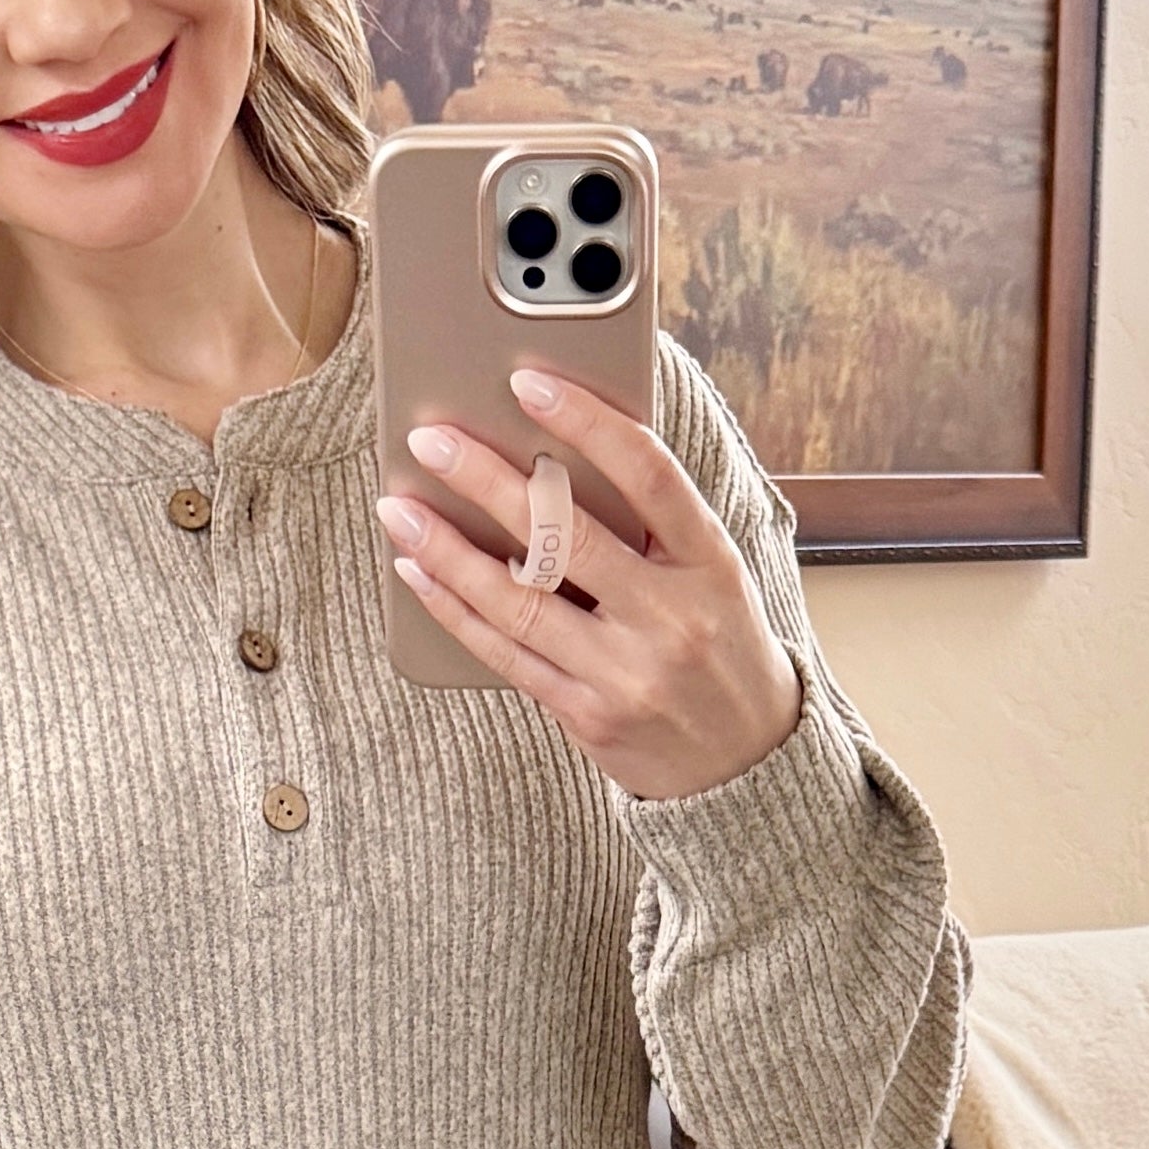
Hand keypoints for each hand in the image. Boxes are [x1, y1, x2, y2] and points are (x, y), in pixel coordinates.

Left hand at [376, 367, 803, 802]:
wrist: (748, 765)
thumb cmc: (722, 648)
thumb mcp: (716, 577)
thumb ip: (656, 524)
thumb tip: (560, 450)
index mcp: (713, 564)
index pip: (649, 476)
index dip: (587, 422)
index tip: (530, 383)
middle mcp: (670, 617)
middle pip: (566, 535)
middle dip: (489, 480)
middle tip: (433, 440)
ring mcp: (625, 672)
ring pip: (519, 598)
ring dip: (447, 548)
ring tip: (399, 507)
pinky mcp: (586, 715)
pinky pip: (504, 653)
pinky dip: (453, 609)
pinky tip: (417, 572)